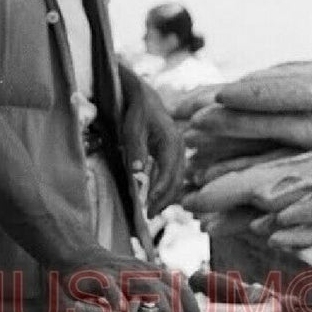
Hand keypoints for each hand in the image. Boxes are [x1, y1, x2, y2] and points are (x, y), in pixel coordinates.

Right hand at [53, 243, 200, 311]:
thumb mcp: (134, 291)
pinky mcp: (99, 277)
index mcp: (151, 274)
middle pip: (167, 290)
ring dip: (159, 308)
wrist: (79, 256)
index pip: (178, 288)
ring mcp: (120, 273)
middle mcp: (140, 272)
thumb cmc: (111, 278)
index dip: (191, 307)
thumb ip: (152, 310)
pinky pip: (110, 287)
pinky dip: (118, 298)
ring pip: (146, 288)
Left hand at [120, 72, 184, 215]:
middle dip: (164, 199)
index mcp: (172, 142)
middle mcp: (179, 147)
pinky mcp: (173, 152)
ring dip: (165, 195)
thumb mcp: (132, 129)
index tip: (148, 205)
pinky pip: (173, 174)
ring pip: (176, 178)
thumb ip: (135, 149)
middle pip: (176, 179)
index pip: (169, 172)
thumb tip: (137, 173)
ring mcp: (178, 150)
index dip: (160, 190)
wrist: (143, 96)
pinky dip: (165, 187)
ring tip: (152, 211)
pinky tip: (155, 196)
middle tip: (149, 215)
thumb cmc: (137, 111)